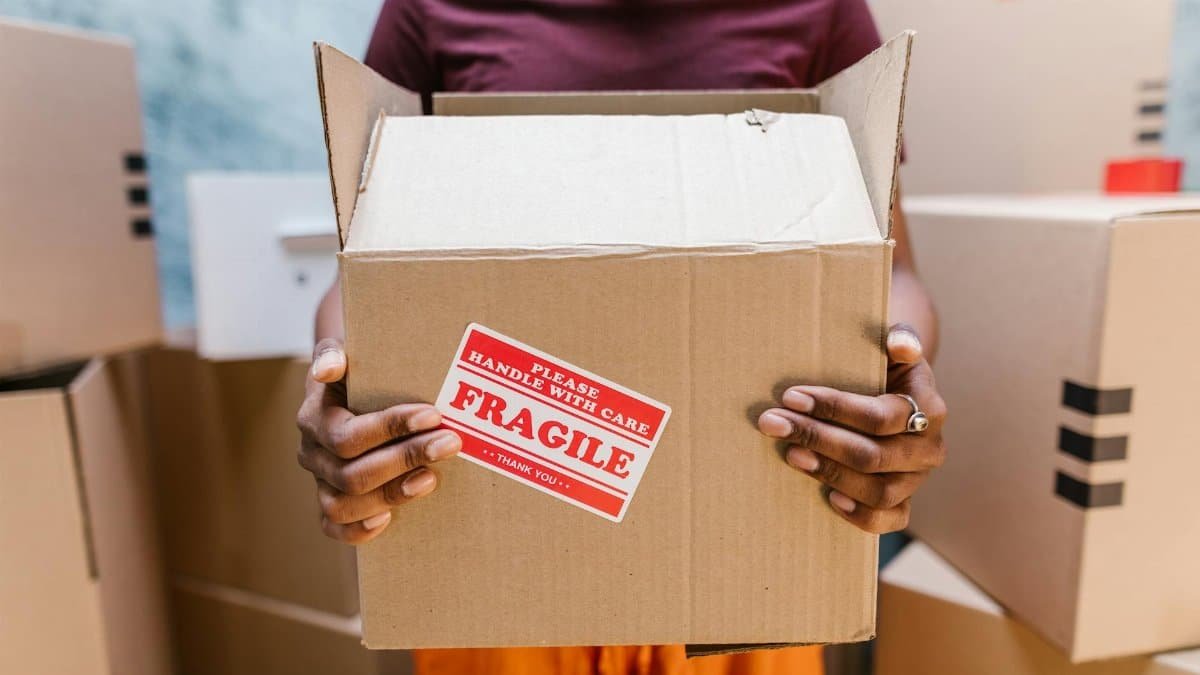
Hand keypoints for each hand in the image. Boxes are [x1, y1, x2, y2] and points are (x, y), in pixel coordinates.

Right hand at [296, 338, 460, 543]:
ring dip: (391, 495)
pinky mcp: (332, 501)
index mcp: (314, 419)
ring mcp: (321, 481)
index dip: (390, 428)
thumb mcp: (344, 350)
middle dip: (405, 459)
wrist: (348, 386)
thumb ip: (335, 353)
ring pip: (343, 505)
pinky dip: (358, 530)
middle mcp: (312, 454)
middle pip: (352, 474)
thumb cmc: (356, 368)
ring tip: (431, 478)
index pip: (348, 436)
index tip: (433, 415)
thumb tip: (329, 368)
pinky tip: (389, 519)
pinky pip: (333, 527)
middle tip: (450, 443)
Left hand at [756, 324, 946, 533]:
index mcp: (929, 409)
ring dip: (830, 474)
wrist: (896, 395)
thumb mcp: (892, 348)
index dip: (834, 407)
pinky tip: (828, 498)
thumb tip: (899, 344)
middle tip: (775, 425)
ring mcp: (917, 479)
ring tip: (792, 454)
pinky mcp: (905, 502)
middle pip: (873, 455)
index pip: (880, 416)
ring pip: (878, 491)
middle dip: (818, 438)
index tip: (790, 396)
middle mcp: (929, 448)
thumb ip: (897, 340)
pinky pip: (889, 520)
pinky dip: (860, 515)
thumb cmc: (885, 368)